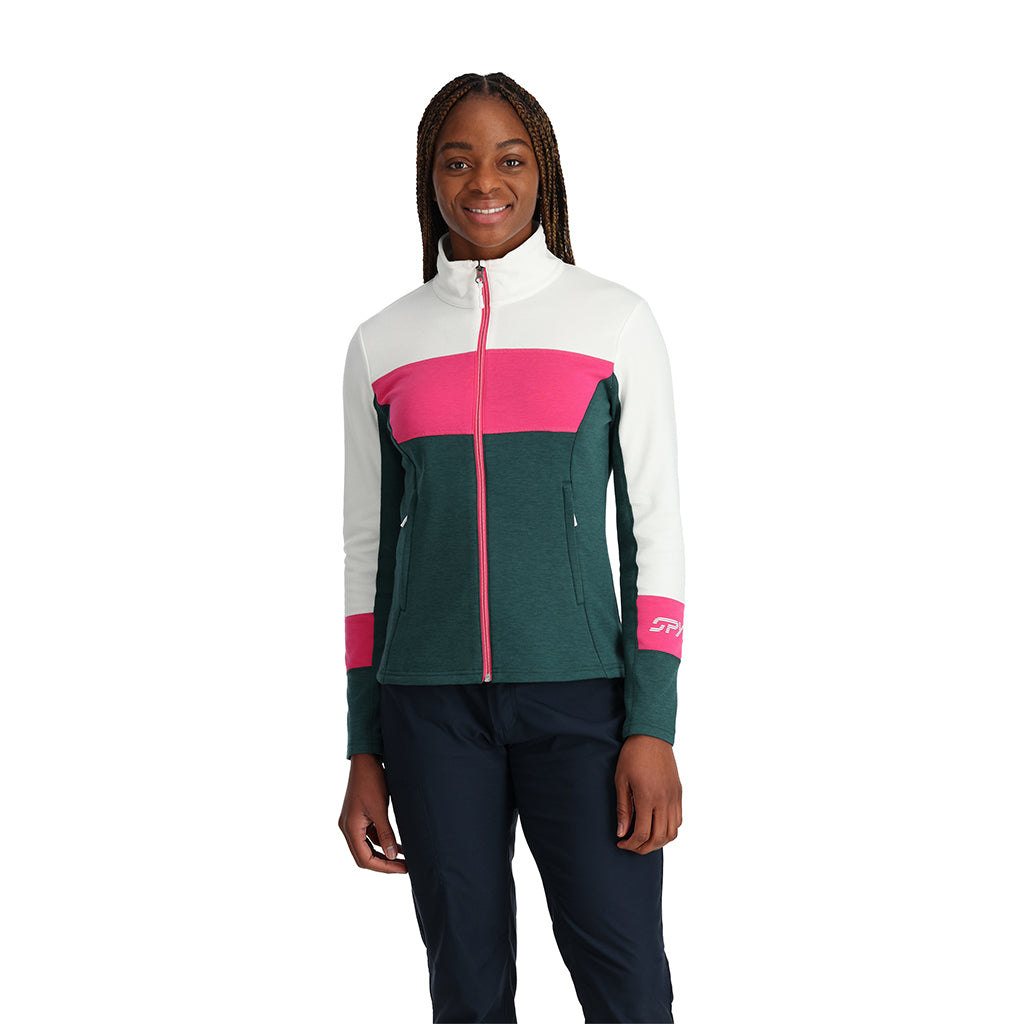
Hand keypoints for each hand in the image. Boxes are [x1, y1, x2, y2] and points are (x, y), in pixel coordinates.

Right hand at [338, 753, 407, 872]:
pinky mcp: (358, 817)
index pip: (365, 859)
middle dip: (384, 864)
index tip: (402, 869)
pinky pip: (369, 835)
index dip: (384, 867)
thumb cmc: (371, 781)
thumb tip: (393, 857)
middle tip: (404, 867)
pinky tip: (397, 844)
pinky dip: (382, 841)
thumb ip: (385, 834)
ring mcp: (352, 822)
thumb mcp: (380, 809)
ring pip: (367, 847)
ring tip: (404, 858)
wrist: (365, 759)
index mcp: (350, 828)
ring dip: (384, 853)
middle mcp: (347, 828)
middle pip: (364, 856)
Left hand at [614, 735, 682, 854]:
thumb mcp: (621, 781)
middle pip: (659, 838)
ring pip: (672, 832)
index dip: (631, 844)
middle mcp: (664, 800)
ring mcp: (674, 797)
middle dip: (644, 848)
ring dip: (659, 842)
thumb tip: (622, 832)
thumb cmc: (632, 756)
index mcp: (648, 797)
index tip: (621, 843)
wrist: (651, 736)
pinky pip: (678, 820)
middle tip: (631, 846)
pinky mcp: (678, 793)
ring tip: (644, 840)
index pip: (642, 833)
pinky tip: (656, 827)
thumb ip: (623, 809)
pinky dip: (669, 830)